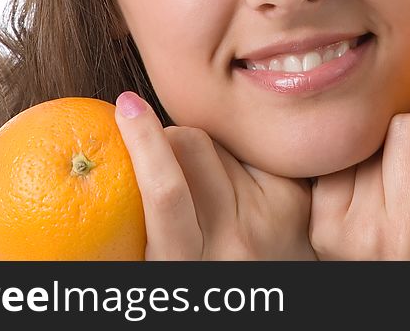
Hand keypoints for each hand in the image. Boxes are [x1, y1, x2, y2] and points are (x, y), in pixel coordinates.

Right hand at [114, 91, 316, 259]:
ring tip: (204, 182)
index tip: (125, 105)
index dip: (143, 139)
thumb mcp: (162, 267)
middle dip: (170, 134)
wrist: (276, 303)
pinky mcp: (294, 195)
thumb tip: (114, 142)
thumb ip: (142, 217)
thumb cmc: (203, 275)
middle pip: (192, 144)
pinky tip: (233, 180)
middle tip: (161, 151)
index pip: (166, 190)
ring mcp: (272, 214)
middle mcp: (235, 240)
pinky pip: (248, 147)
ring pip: (220, 139)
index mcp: (187, 264)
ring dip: (203, 146)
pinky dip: (232, 152)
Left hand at [309, 50, 409, 259]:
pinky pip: (341, 154)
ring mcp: (355, 235)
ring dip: (387, 136)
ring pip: (371, 139)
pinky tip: (370, 165)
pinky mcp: (324, 223)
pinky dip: (358, 151)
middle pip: (403, 134)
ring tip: (400, 157)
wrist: (393, 272)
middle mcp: (400, 242)